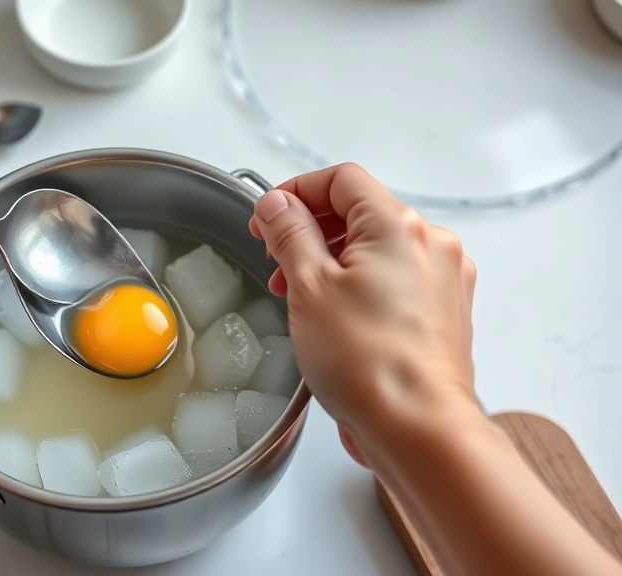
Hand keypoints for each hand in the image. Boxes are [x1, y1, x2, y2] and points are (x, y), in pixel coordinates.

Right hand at [249, 163, 478, 467]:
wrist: (418, 428)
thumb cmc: (369, 364)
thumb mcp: (308, 287)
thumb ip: (289, 234)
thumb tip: (276, 205)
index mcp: (399, 226)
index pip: (341, 180)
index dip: (296, 192)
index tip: (268, 218)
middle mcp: (432, 245)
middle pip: (361, 212)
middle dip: (311, 231)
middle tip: (275, 259)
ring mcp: (444, 280)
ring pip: (378, 249)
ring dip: (332, 261)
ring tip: (299, 297)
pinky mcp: (444, 314)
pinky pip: (396, 281)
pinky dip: (361, 286)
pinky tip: (335, 318)